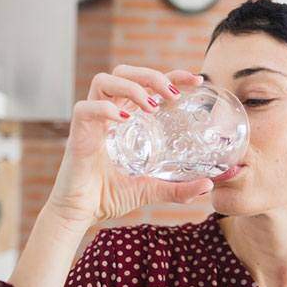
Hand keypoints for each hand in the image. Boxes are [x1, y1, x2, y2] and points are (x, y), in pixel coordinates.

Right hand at [45, 65, 212, 231]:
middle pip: (124, 72)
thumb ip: (179, 188)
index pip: (148, 85)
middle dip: (151, 75)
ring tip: (152, 107)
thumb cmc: (110, 196)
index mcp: (126, 119)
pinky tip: (124, 120)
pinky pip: (86, 108)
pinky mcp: (77, 134)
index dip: (172, 75)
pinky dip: (105, 109)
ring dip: (132, 87)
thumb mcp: (153, 190)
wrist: (81, 214)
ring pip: (104, 80)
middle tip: (172, 94)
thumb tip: (208, 185)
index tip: (197, 79)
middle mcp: (109, 114)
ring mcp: (92, 121)